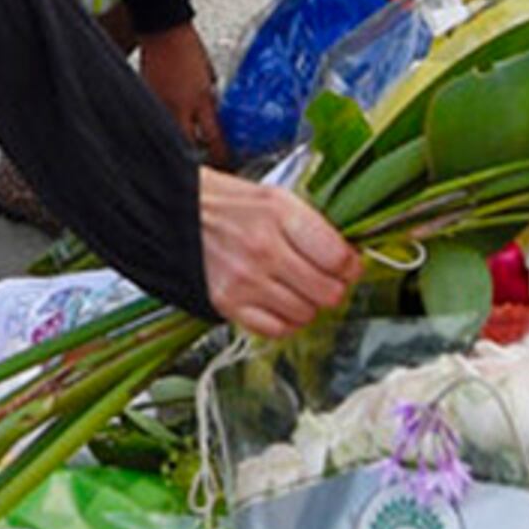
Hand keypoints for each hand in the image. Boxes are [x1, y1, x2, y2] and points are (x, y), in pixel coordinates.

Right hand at [135, 22, 227, 161]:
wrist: (163, 30)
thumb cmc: (188, 46)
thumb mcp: (209, 75)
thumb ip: (209, 98)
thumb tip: (213, 115)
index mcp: (200, 99)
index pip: (213, 137)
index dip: (221, 154)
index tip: (225, 159)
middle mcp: (179, 106)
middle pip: (189, 146)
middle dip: (199, 158)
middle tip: (206, 161)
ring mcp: (161, 105)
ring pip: (171, 137)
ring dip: (180, 144)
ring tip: (187, 149)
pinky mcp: (147, 99)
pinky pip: (158, 122)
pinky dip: (165, 128)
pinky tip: (169, 128)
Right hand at [197, 170, 356, 338]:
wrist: (176, 215)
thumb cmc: (229, 205)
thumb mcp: (277, 199)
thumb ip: (313, 227)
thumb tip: (348, 258)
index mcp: (280, 215)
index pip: (338, 257)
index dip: (352, 267)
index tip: (349, 267)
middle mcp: (264, 249)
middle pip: (327, 292)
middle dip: (334, 289)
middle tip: (329, 281)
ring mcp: (245, 280)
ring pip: (305, 314)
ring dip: (309, 306)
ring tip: (300, 291)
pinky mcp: (228, 304)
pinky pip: (276, 330)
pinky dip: (286, 322)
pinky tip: (282, 305)